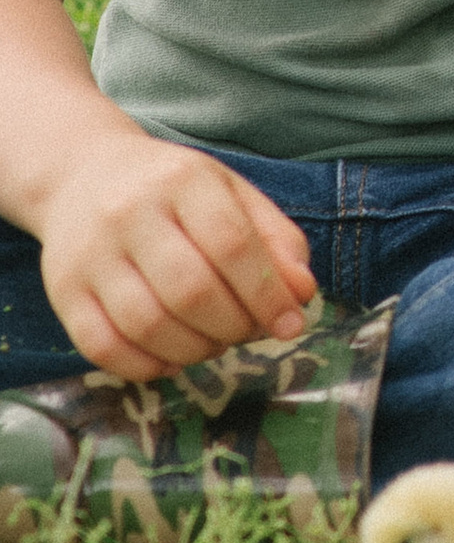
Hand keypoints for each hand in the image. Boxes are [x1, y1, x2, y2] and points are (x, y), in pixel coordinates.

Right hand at [31, 129, 316, 381]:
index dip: (267, 293)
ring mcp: (90, 254)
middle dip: (233, 326)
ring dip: (194, 349)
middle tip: (250, 332)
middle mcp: (130, 213)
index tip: (292, 324)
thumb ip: (274, 239)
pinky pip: (102, 346)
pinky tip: (173, 358)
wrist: (83, 176)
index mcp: (183, 180)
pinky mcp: (61, 291)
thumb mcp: (231, 194)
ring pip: (147, 324)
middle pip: (190, 290)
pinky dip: (145, 366)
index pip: (232, 244)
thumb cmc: (173, 191)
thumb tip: (301, 293)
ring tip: (216, 342)